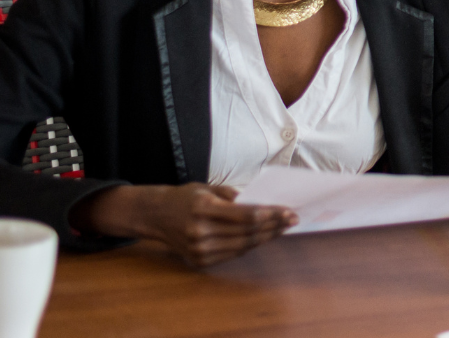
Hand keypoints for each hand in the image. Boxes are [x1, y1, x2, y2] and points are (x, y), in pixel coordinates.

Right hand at [73, 183, 294, 266]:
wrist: (156, 216)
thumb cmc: (186, 198)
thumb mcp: (208, 188)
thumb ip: (235, 196)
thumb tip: (263, 203)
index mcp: (204, 209)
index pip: (246, 215)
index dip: (271, 214)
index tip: (289, 211)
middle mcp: (201, 232)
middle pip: (248, 232)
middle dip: (274, 226)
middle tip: (293, 220)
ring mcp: (199, 249)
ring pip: (244, 245)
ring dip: (266, 237)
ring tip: (282, 228)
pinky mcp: (200, 261)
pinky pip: (233, 254)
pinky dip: (250, 245)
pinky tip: (262, 237)